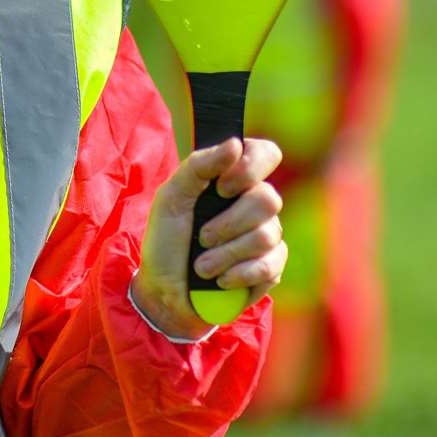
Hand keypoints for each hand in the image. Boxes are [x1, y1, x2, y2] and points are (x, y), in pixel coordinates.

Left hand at [133, 137, 286, 338]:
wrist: (165, 292)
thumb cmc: (166, 240)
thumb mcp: (171, 198)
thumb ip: (198, 166)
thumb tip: (235, 143)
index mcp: (232, 179)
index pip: (266, 153)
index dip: (251, 168)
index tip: (221, 188)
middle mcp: (255, 204)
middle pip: (268, 198)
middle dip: (229, 223)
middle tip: (202, 237)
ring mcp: (267, 235)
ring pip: (267, 235)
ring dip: (226, 253)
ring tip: (201, 266)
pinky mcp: (272, 268)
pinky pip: (271, 265)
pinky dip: (239, 274)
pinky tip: (219, 280)